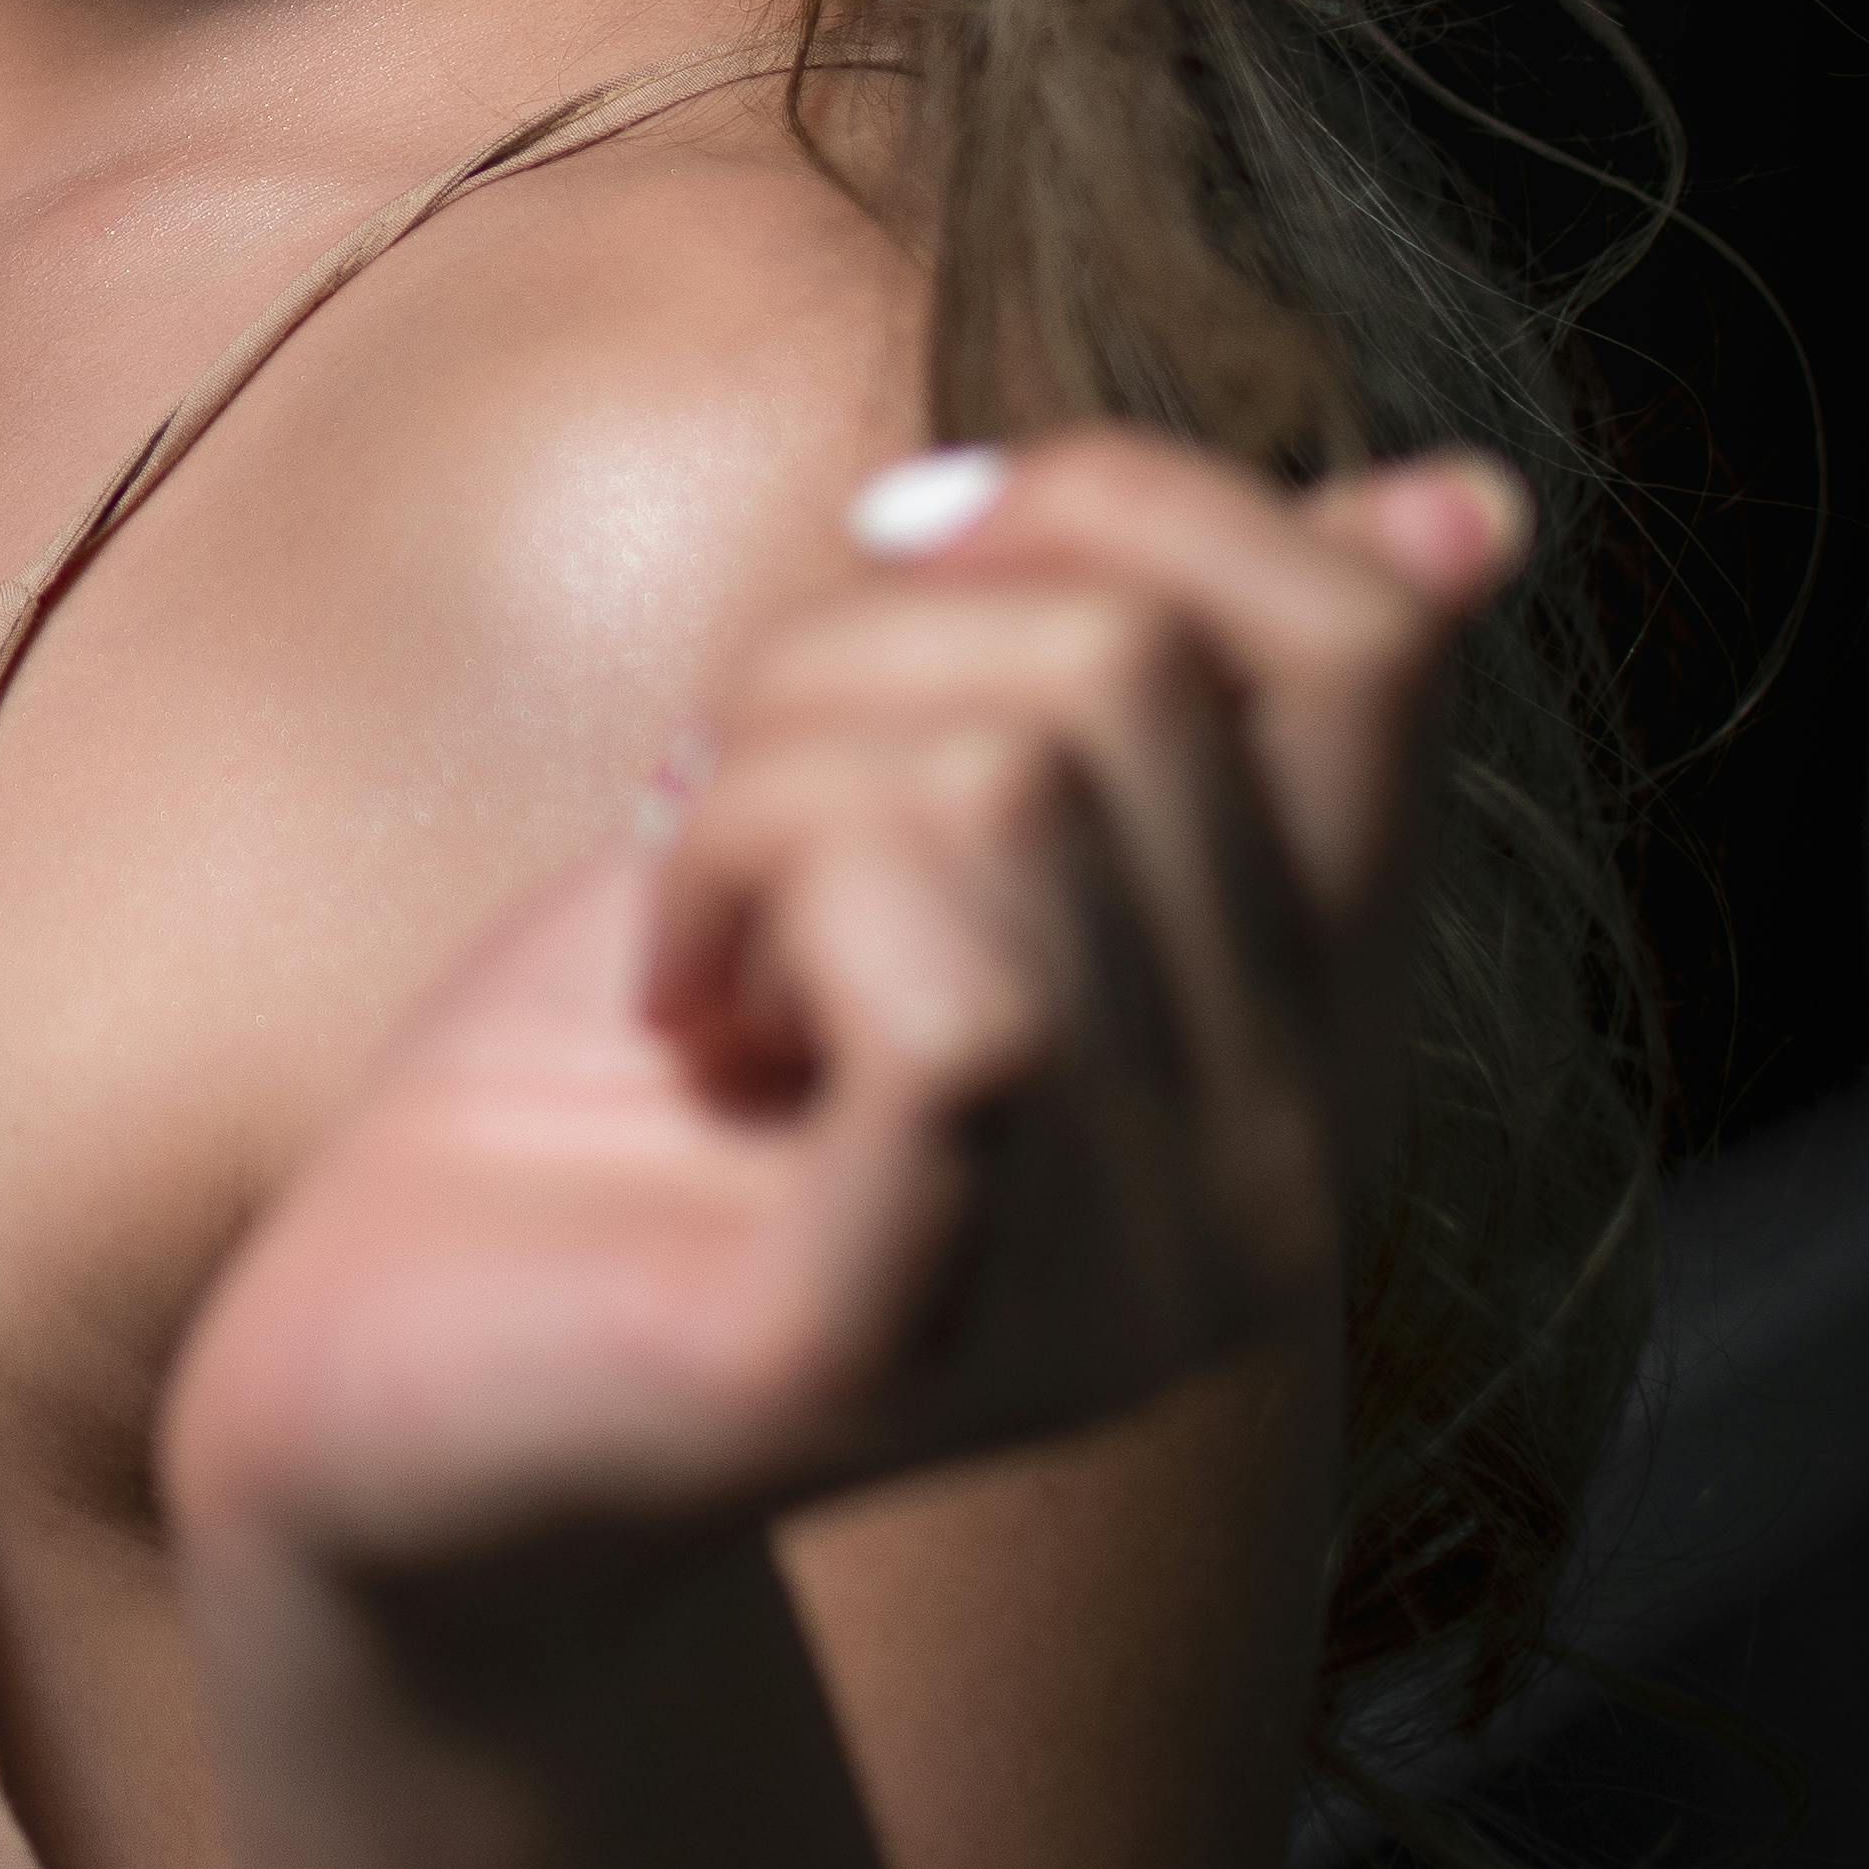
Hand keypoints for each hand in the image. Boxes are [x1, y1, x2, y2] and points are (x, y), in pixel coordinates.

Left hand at [158, 427, 1527, 1585]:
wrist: (400, 1365)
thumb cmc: (657, 1051)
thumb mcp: (920, 791)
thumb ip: (1170, 672)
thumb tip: (1468, 503)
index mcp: (1321, 1026)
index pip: (1364, 637)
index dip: (1104, 503)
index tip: (903, 565)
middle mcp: (1291, 1175)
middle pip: (1135, 665)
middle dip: (856, 649)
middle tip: (734, 811)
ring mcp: (1126, 1284)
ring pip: (1012, 783)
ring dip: (762, 780)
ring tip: (703, 937)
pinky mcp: (917, 1342)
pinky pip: (948, 995)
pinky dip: (736, 904)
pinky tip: (684, 1013)